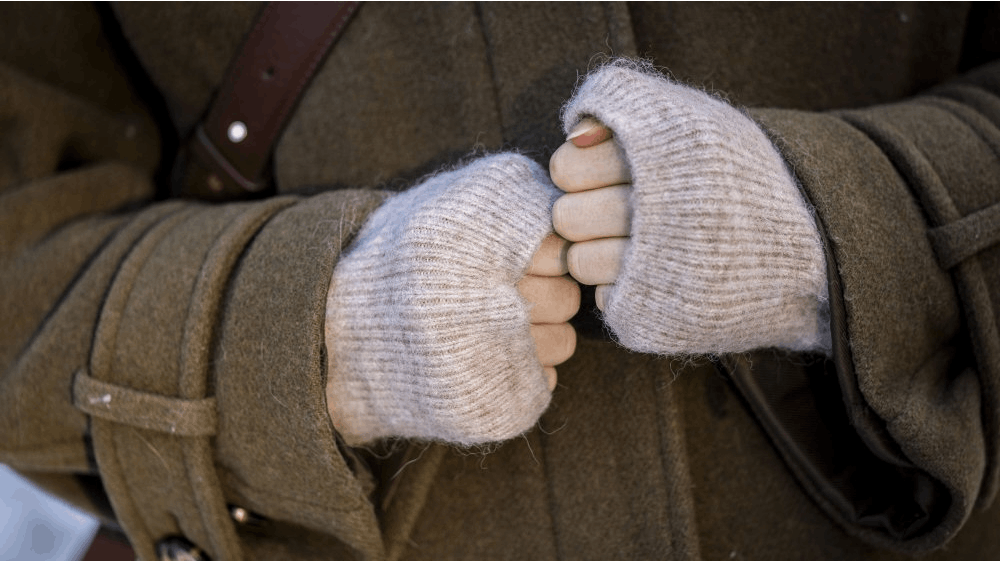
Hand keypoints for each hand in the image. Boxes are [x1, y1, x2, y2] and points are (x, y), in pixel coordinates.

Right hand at [326, 154, 573, 445]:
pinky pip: (543, 381)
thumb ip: (509, 197)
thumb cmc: (400, 263)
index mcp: (483, 247)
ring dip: (539, 335)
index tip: (510, 253)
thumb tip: (567, 209)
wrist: (335, 334)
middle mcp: (494, 300)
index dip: (540, 249)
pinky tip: (485, 357)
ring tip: (490, 326)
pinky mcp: (495, 404)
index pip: (560, 247)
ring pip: (562, 342)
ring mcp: (495, 358)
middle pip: (567, 296)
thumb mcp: (444, 205)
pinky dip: (524, 372)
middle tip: (501, 292)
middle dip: (545, 291)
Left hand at [553, 62, 829, 354]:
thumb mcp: (691, 120)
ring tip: (636, 244)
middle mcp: (656, 215)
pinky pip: (602, 299)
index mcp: (661, 159)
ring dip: (598, 253)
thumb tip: (572, 134)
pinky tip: (654, 274)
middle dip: (584, 212)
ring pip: (579, 262)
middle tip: (619, 211)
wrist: (811, 246)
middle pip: (567, 217)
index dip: (579, 169)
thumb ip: (626, 112)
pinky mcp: (656, 316)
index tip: (606, 173)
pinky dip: (622, 288)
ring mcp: (656, 273)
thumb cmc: (735, 176)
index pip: (567, 167)